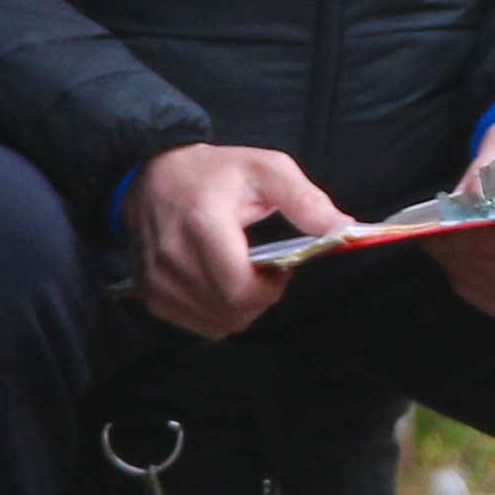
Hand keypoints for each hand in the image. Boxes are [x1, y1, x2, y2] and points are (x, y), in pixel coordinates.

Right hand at [129, 140, 351, 338]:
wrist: (152, 174)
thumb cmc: (213, 173)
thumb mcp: (266, 170)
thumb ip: (305, 200)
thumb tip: (343, 228)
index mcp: (203, 226)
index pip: (240, 289)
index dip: (270, 289)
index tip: (279, 268)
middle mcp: (172, 259)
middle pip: (231, 311)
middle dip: (260, 298)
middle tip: (264, 270)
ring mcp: (156, 281)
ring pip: (217, 324)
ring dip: (240, 307)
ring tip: (241, 273)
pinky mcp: (150, 295)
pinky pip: (197, 325)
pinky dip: (217, 313)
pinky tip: (219, 283)